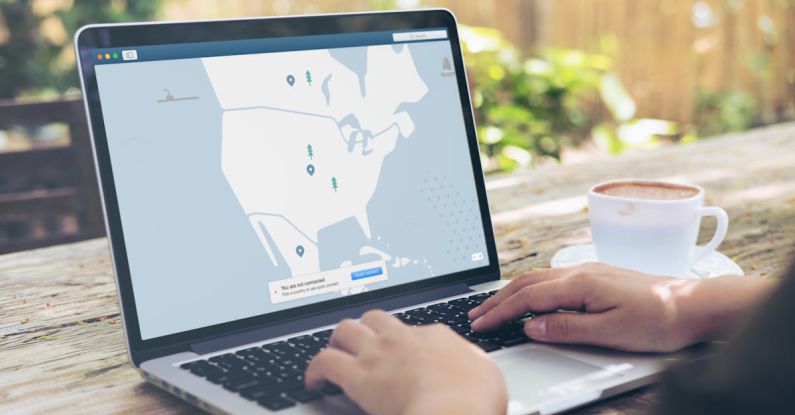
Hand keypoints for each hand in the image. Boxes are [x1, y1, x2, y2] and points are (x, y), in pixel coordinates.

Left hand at [305, 310, 506, 414]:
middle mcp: (404, 338)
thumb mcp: (487, 375)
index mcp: (435, 337)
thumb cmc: (474, 400)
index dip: (403, 341)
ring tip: (334, 354)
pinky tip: (314, 381)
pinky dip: (315, 370)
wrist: (454, 411)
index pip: (412, 329)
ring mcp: (379, 353)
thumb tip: (474, 366)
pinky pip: (324, 361)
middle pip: (375, 318)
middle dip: (366, 328)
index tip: (400, 354)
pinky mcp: (358, 376)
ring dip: (337, 340)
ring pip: (345, 329)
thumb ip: (474, 364)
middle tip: (361, 343)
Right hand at [469, 263, 773, 351]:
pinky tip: (527, 297)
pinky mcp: (595, 275)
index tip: (481, 324)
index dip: (500, 312)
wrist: (693, 304)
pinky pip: (551, 278)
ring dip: (511, 293)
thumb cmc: (658, 320)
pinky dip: (529, 288)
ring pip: (537, 278)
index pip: (528, 298)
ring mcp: (587, 270)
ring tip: (492, 307)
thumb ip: (567, 328)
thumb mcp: (611, 332)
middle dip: (497, 300)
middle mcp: (580, 271)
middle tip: (475, 316)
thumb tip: (532, 326)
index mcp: (580, 283)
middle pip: (526, 283)